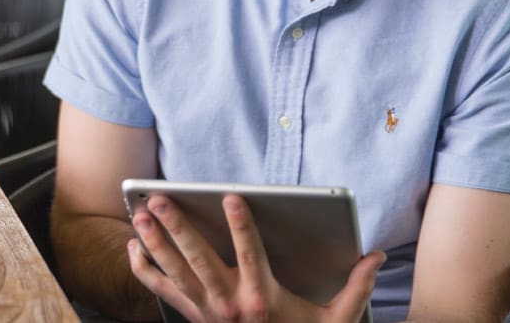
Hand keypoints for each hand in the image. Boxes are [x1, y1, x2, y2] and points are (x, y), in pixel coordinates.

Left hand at [127, 193, 385, 321]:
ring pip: (175, 271)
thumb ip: (355, 290)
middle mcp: (229, 304)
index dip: (241, 226)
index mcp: (262, 299)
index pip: (250, 255)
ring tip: (140, 214)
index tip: (232, 198)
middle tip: (160, 199)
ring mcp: (205, 311)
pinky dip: (145, 270)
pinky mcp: (192, 316)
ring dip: (155, 241)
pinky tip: (134, 247)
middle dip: (178, 226)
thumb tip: (375, 257)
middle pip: (199, 258)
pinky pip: (162, 292)